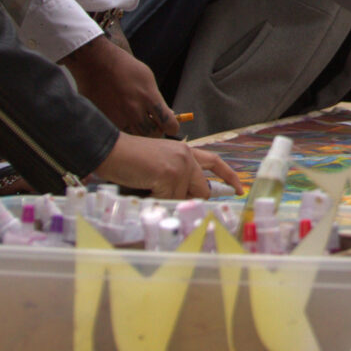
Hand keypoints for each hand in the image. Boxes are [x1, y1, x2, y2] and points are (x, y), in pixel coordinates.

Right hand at [64, 33, 180, 135]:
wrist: (95, 63)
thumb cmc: (124, 67)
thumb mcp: (147, 78)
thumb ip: (156, 98)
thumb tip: (167, 114)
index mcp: (149, 97)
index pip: (169, 124)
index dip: (172, 127)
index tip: (170, 126)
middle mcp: (134, 109)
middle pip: (153, 134)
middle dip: (157, 131)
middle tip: (154, 125)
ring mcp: (119, 117)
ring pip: (136, 137)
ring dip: (141, 132)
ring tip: (139, 122)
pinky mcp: (106, 120)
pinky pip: (122, 133)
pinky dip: (126, 130)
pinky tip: (125, 120)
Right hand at [101, 134, 243, 196]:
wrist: (111, 150)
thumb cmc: (130, 159)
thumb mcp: (160, 165)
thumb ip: (178, 177)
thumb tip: (190, 198)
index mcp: (185, 151)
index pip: (214, 162)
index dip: (228, 176)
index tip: (239, 189)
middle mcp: (187, 156)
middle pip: (203, 189)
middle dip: (189, 199)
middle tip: (168, 195)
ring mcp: (180, 165)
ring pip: (186, 198)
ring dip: (168, 199)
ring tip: (149, 185)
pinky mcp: (170, 175)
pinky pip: (170, 200)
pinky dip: (157, 200)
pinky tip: (144, 187)